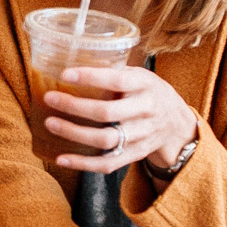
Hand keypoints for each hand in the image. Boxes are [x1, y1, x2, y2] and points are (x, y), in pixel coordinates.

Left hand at [43, 62, 195, 175]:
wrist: (177, 124)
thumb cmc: (148, 93)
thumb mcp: (140, 76)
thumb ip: (115, 73)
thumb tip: (72, 63)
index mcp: (146, 85)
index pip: (117, 80)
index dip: (90, 78)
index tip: (65, 75)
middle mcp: (146, 111)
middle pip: (107, 113)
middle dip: (74, 106)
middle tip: (50, 99)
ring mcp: (142, 135)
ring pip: (106, 139)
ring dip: (74, 133)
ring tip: (51, 124)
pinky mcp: (135, 154)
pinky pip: (108, 163)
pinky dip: (83, 163)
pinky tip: (62, 158)